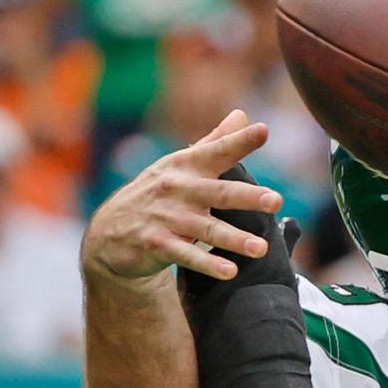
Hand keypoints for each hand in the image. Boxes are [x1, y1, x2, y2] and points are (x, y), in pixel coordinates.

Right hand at [81, 110, 282, 282]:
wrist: (110, 231)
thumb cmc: (157, 193)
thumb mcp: (180, 165)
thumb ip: (214, 142)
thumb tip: (243, 115)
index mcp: (187, 166)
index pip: (217, 151)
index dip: (240, 141)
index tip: (264, 130)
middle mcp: (178, 189)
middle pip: (219, 193)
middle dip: (248, 196)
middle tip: (277, 200)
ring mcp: (166, 217)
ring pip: (206, 229)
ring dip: (234, 239)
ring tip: (260, 247)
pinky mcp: (157, 245)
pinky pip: (187, 255)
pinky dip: (207, 264)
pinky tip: (229, 271)